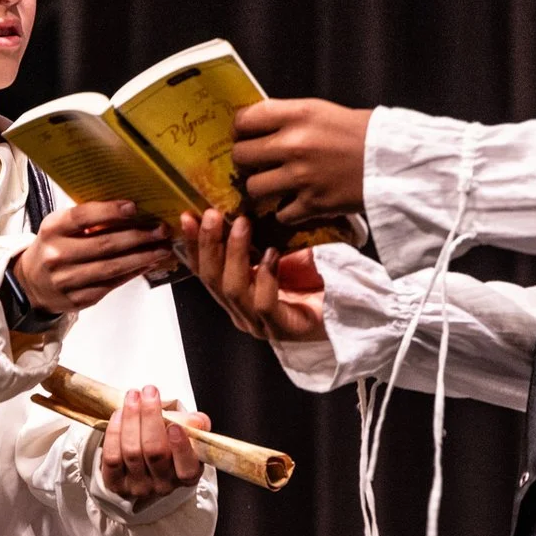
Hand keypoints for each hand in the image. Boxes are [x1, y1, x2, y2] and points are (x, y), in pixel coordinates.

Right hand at [14, 201, 174, 315]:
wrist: (31, 283)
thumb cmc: (54, 248)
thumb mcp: (60, 228)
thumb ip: (87, 220)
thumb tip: (131, 211)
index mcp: (52, 230)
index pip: (82, 217)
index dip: (110, 211)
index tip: (134, 207)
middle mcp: (56, 255)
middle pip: (104, 244)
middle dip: (138, 236)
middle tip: (161, 230)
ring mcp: (66, 281)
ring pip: (112, 268)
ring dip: (142, 257)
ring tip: (162, 248)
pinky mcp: (77, 300)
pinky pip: (111, 285)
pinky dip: (132, 273)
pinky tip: (147, 264)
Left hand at [98, 385, 208, 507]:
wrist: (144, 458)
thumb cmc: (169, 443)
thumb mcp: (188, 433)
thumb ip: (195, 425)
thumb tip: (196, 421)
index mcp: (187, 475)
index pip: (187, 469)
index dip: (181, 448)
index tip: (175, 426)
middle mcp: (164, 485)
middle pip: (155, 452)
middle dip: (150, 417)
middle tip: (148, 392)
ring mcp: (139, 486)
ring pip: (132, 452)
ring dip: (131, 419)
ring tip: (133, 397)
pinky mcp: (116, 483)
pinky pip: (112, 458)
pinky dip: (114, 433)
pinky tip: (118, 414)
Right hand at [180, 209, 325, 342]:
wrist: (347, 314)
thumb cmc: (314, 284)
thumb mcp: (280, 255)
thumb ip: (258, 241)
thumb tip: (242, 205)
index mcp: (236, 296)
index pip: (205, 270)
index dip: (193, 244)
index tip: (187, 216)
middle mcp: (241, 312)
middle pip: (213, 280)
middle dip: (208, 245)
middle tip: (212, 215)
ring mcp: (260, 324)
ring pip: (234, 290)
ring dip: (234, 254)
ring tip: (242, 224)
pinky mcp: (283, 330)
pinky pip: (265, 304)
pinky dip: (265, 277)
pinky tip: (271, 255)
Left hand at [230, 98, 369, 223]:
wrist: (394, 162)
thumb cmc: (360, 133)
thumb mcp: (322, 112)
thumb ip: (288, 118)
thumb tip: (257, 127)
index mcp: (297, 115)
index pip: (245, 119)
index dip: (240, 129)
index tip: (245, 135)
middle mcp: (293, 145)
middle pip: (241, 155)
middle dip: (246, 160)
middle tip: (257, 162)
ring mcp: (301, 177)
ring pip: (254, 187)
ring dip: (262, 188)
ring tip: (275, 185)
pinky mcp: (312, 204)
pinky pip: (280, 213)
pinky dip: (286, 211)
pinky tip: (296, 203)